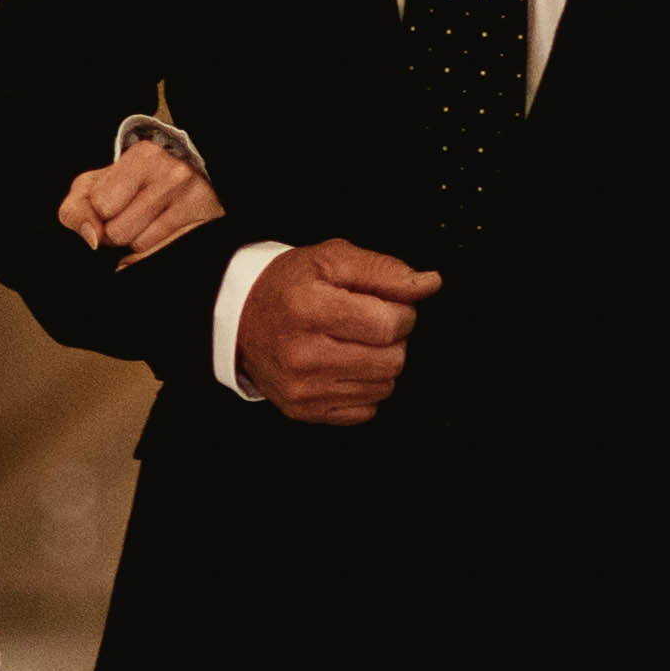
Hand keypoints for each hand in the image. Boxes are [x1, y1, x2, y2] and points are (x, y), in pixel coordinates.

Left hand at [57, 138, 226, 266]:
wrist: (177, 184)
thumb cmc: (126, 187)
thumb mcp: (93, 188)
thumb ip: (76, 210)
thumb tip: (92, 238)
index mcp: (144, 156)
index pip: (101, 206)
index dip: (100, 212)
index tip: (113, 202)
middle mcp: (174, 174)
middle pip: (118, 232)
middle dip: (116, 231)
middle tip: (130, 215)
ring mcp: (194, 201)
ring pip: (140, 247)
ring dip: (136, 242)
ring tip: (148, 222)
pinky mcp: (205, 227)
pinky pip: (160, 256)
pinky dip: (151, 254)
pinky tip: (158, 237)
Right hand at [234, 241, 434, 423]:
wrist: (239, 318)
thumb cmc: (288, 285)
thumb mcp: (332, 259)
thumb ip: (385, 270)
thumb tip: (430, 284)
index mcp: (309, 308)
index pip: (389, 325)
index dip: (403, 313)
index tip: (389, 305)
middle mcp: (302, 354)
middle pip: (391, 360)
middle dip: (394, 340)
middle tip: (371, 324)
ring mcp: (302, 388)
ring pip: (383, 387)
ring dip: (381, 364)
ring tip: (356, 344)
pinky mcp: (303, 411)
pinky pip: (365, 410)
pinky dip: (364, 388)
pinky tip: (345, 367)